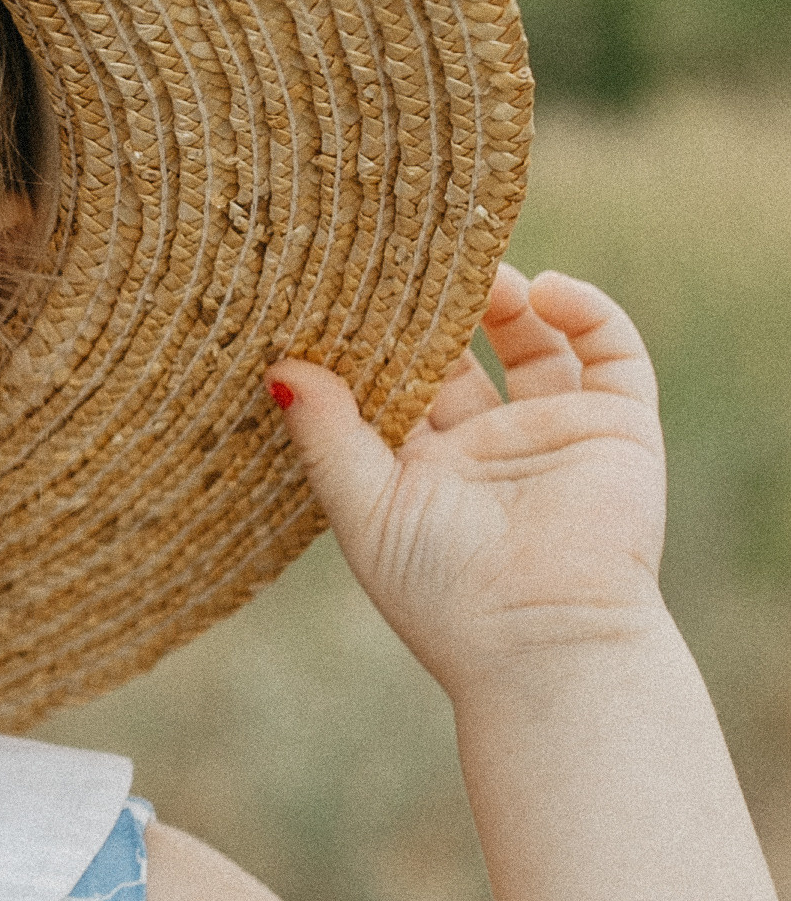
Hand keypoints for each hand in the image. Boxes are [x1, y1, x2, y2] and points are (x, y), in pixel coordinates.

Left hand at [270, 266, 667, 700]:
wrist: (545, 642)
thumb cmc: (446, 595)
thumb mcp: (366, 510)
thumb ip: (327, 437)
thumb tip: (282, 369)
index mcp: (425, 469)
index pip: (399, 384)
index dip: (379, 337)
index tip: (350, 287)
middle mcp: (489, 448)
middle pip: (463, 352)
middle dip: (439, 306)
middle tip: (411, 258)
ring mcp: (556, 433)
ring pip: (534, 341)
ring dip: (508, 298)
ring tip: (480, 269)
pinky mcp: (618, 427)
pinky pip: (611, 351)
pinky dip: (586, 310)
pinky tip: (546, 289)